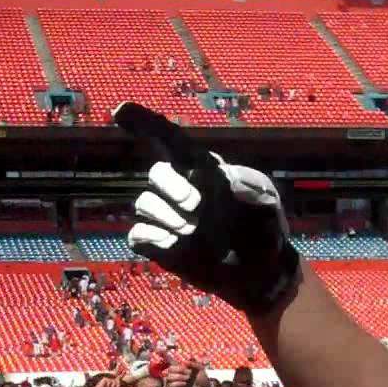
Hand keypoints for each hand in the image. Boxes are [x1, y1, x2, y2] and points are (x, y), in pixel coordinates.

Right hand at [117, 103, 298, 313]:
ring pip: (145, 203)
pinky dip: (155, 239)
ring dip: (170, 218)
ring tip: (196, 232)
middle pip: (157, 172)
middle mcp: (180, 188)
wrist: (258, 274)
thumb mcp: (266, 205)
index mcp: (203, 169)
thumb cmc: (263, 231)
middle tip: (196, 206)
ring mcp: (166, 216)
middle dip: (173, 186)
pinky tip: (177, 245)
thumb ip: (251, 189)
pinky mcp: (157, 243)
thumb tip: (225, 179)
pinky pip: (138, 234)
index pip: (170, 140)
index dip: (145, 124)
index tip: (121, 112)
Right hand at [166, 360, 217, 386]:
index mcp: (181, 367)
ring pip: (169, 377)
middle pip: (170, 368)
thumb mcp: (201, 369)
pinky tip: (185, 384)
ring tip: (188, 379)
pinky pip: (171, 385)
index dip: (163, 355)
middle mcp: (176, 373)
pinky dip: (178, 383)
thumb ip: (194, 363)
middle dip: (179, 370)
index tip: (158, 350)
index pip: (170, 360)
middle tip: (189, 373)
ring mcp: (175, 381)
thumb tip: (186, 360)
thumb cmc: (203, 379)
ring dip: (179, 377)